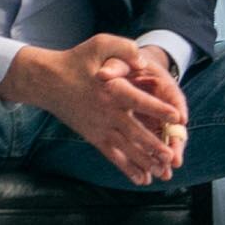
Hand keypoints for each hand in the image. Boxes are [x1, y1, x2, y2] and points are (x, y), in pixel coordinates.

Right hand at [2, 35, 186, 183]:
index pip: (139, 101)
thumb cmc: (76, 60)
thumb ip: (124, 49)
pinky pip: (112, 156)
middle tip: (172, 156)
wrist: (46, 80)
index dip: (158, 109)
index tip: (178, 116)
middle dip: (154, 145)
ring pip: (126, 149)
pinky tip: (141, 180)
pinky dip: (127, 168)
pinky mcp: (94, 137)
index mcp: (112, 91)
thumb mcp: (100, 44)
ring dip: (145, 162)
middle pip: (134, 132)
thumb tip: (143, 60)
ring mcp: (100, 127)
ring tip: (162, 173)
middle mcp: (107, 113)